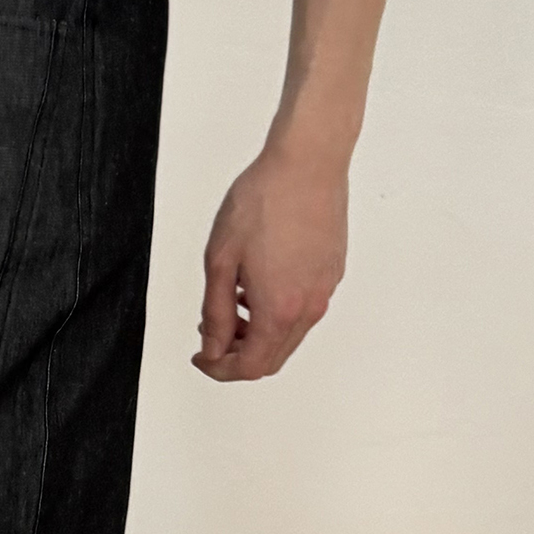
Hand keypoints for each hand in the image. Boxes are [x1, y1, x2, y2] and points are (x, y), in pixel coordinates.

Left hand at [194, 144, 347, 381]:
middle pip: (272, 357)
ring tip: (230, 302)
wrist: (307, 164)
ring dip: (257, 332)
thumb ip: (214, 312)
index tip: (202, 356)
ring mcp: (324, 291)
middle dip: (237, 354)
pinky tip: (256, 283)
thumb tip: (212, 346)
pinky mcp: (331, 273)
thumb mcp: (220, 260)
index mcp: (279, 310)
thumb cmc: (264, 200)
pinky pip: (303, 310)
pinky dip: (276, 312)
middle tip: (211, 335)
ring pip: (288, 335)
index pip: (250, 366)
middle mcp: (308, 307)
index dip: (220, 369)